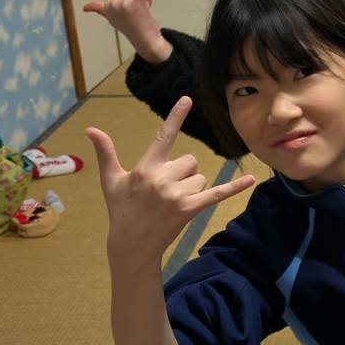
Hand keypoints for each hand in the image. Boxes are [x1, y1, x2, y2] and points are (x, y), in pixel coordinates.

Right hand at [83, 0, 169, 62]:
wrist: (146, 41)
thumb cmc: (133, 28)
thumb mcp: (112, 18)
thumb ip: (100, 10)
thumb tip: (85, 7)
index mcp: (107, 6)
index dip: (128, 0)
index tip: (129, 15)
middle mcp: (113, 5)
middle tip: (138, 12)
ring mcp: (124, 4)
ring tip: (143, 11)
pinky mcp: (137, 2)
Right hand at [86, 97, 256, 271]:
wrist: (131, 245)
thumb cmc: (121, 209)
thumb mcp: (111, 180)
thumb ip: (106, 153)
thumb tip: (91, 129)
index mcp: (144, 168)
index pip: (163, 137)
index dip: (175, 117)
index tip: (187, 99)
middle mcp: (161, 179)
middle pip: (190, 161)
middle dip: (182, 172)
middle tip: (164, 191)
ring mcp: (177, 195)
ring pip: (200, 177)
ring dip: (191, 187)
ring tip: (172, 203)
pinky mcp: (190, 209)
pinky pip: (217, 194)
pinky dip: (235, 187)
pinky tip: (252, 180)